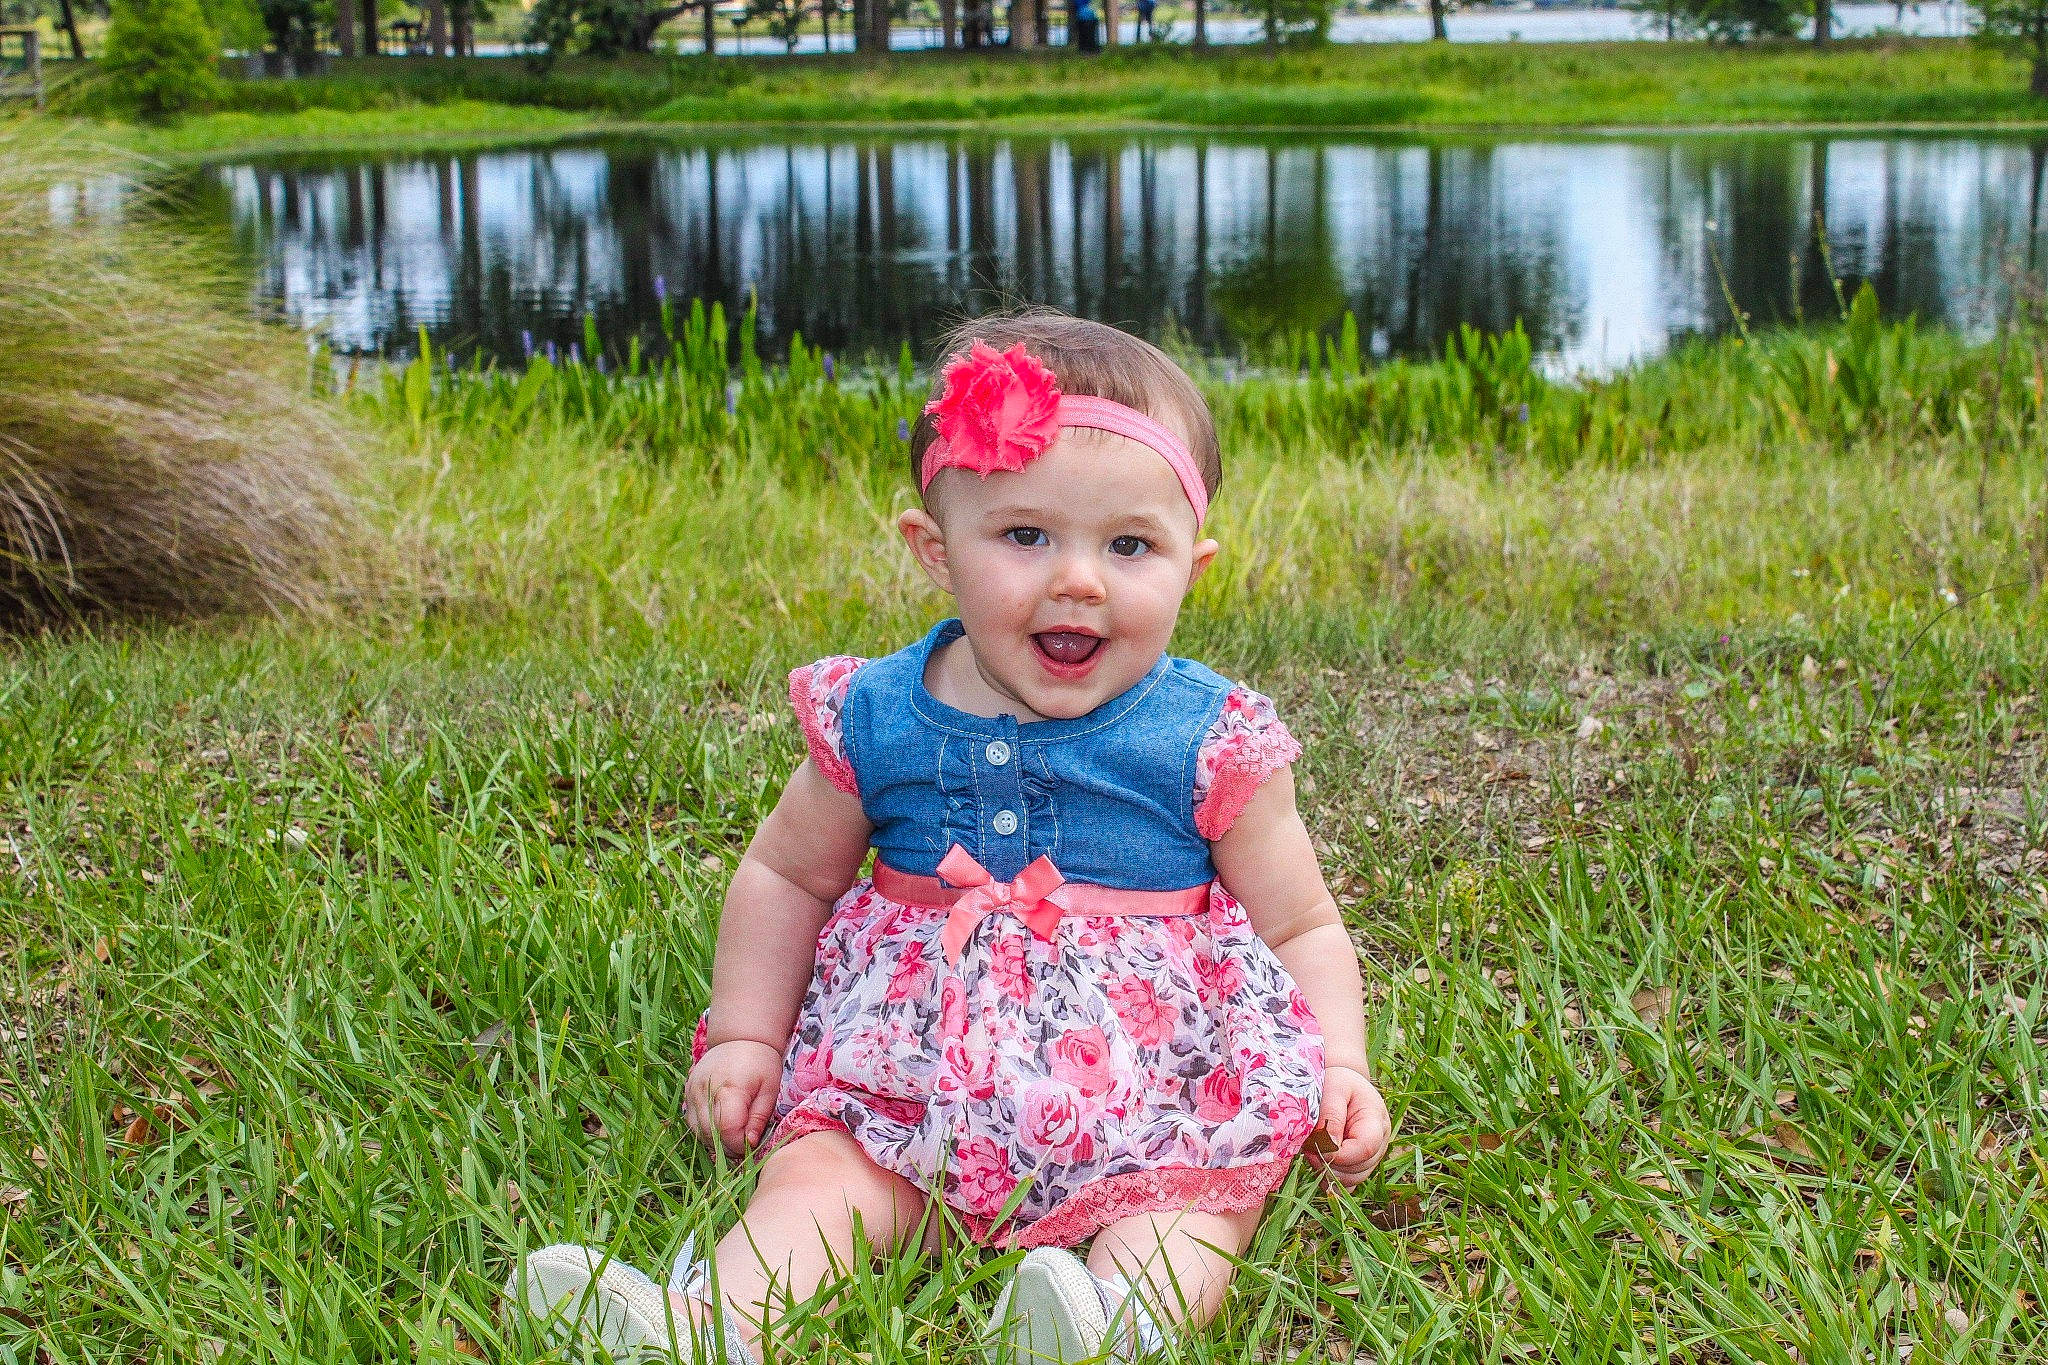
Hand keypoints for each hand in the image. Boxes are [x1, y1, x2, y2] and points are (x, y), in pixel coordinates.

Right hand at [684, 1039, 783, 1156]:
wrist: (739, 1037)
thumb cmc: (760, 1062)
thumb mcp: (770, 1089)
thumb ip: (759, 1117)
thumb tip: (751, 1143)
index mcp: (729, 1088)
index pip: (727, 1129)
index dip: (738, 1145)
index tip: (752, 1146)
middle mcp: (704, 1091)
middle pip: (710, 1133)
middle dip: (728, 1147)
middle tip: (745, 1147)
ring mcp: (692, 1092)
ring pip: (698, 1131)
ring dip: (716, 1142)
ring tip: (734, 1139)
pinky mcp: (687, 1092)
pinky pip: (692, 1121)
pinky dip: (706, 1131)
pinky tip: (721, 1130)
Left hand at [1307, 1064, 1392, 1187]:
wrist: (1341, 1084)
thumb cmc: (1338, 1083)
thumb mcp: (1334, 1089)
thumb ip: (1332, 1115)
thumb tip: (1330, 1146)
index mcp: (1376, 1121)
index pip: (1365, 1149)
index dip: (1339, 1154)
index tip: (1315, 1147)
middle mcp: (1380, 1143)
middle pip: (1359, 1168)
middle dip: (1330, 1163)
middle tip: (1308, 1147)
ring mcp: (1372, 1157)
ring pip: (1353, 1179)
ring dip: (1328, 1172)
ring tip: (1311, 1151)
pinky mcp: (1359, 1165)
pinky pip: (1348, 1183)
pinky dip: (1331, 1180)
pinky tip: (1318, 1164)